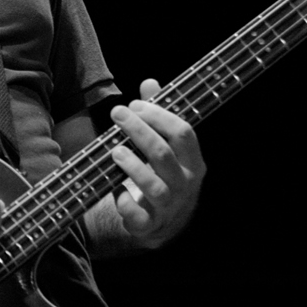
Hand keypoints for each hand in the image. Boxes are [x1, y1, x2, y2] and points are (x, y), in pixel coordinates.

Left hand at [108, 79, 205, 246]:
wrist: (161, 221)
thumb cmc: (161, 173)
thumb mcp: (164, 144)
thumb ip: (157, 115)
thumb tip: (150, 82)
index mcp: (192, 161)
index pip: (183, 133)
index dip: (159, 115)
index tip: (135, 105)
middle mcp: (184, 184)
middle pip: (163, 154)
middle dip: (139, 130)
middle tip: (116, 113)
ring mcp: (168, 206)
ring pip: (153, 185)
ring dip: (132, 165)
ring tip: (114, 150)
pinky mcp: (149, 224)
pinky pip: (137, 215)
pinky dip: (124, 202)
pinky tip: (115, 189)